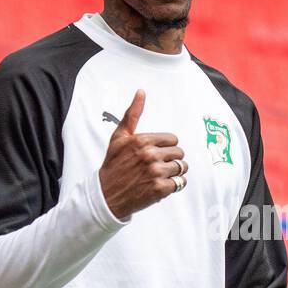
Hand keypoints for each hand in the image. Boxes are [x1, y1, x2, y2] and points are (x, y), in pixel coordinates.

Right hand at [98, 89, 187, 219]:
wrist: (106, 195)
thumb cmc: (113, 165)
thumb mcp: (119, 137)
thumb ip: (132, 114)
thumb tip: (141, 92)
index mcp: (142, 140)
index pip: (173, 139)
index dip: (167, 147)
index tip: (158, 153)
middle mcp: (150, 155)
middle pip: (179, 153)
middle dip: (172, 159)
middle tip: (159, 165)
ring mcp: (156, 172)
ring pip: (181, 168)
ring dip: (175, 172)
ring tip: (161, 175)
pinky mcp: (160, 189)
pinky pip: (180, 183)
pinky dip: (174, 185)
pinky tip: (161, 185)